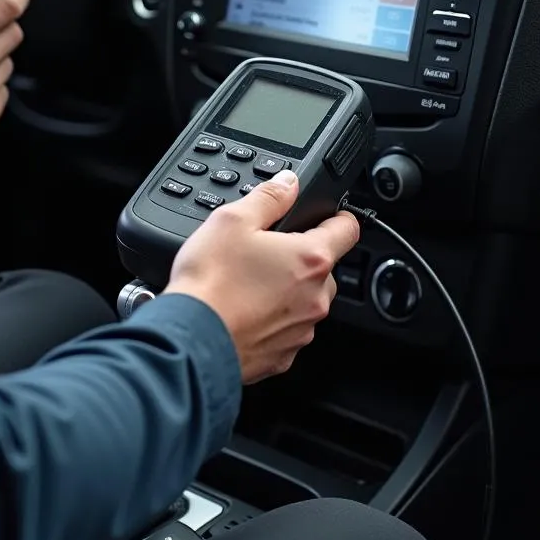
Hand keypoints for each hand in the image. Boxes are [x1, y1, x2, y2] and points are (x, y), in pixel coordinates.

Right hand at [163, 170, 359, 383]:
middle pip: (323, 268)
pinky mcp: (283, 356)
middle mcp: (315, 297)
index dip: (337, 218)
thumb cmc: (211, 282)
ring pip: (305, 301)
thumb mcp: (232, 220)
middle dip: (300, 258)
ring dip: (286, 291)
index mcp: (311, 258)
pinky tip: (242, 311)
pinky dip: (270, 320)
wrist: (192, 338)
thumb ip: (268, 198)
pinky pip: (286, 330)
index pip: (348, 230)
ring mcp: (301, 330)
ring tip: (246, 284)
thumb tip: (287, 183)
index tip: (327, 217)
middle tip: (265, 253)